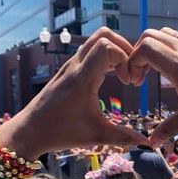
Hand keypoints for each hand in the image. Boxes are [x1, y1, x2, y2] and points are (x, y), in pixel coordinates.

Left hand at [0, 28, 146, 159]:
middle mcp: (75, 66)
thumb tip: (147, 144)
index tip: (129, 82)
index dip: (125, 58)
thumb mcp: (95, 136)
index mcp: (81, 78)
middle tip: (130, 72)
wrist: (30, 131)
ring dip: (114, 51)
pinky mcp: (68, 70)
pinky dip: (104, 57)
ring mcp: (70, 66)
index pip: (107, 46)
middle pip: (103, 34)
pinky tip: (110, 78)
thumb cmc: (60, 133)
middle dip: (124, 48)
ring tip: (122, 75)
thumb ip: (123, 137)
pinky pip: (89, 51)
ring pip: (95, 40)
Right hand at [128, 28, 177, 145]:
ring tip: (155, 72)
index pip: (145, 47)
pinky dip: (168, 49)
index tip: (136, 82)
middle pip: (151, 35)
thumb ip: (167, 129)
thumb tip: (150, 143)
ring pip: (165, 34)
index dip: (133, 61)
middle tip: (141, 77)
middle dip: (138, 53)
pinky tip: (175, 73)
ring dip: (153, 48)